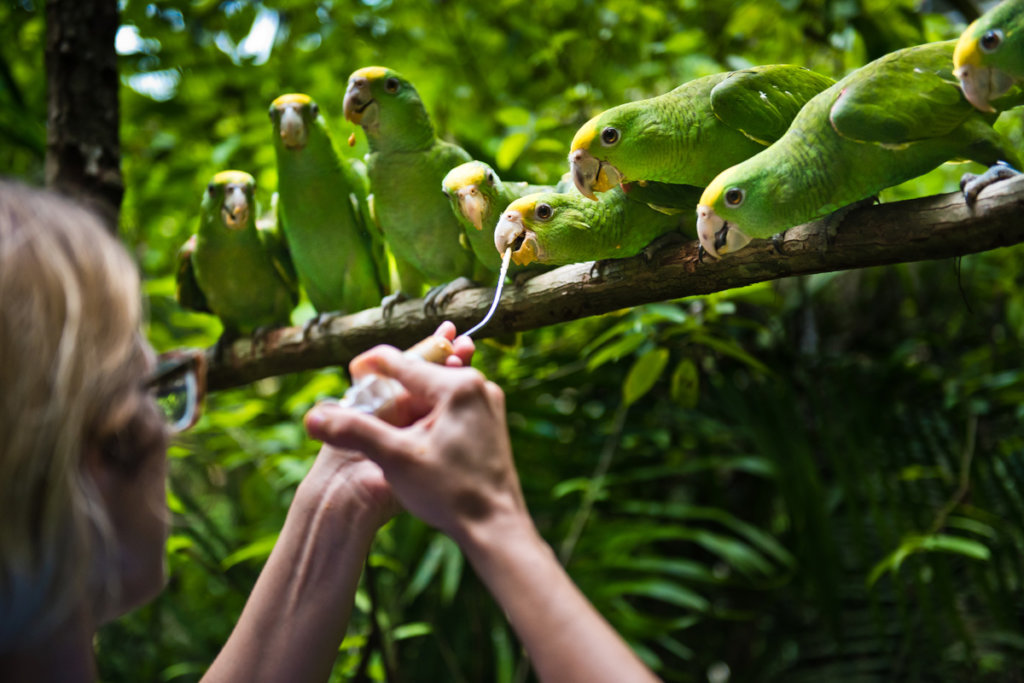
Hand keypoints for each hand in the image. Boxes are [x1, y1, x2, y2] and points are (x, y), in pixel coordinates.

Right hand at [304, 324, 525, 541]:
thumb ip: (354, 431)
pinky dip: (428, 413)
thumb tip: (312, 417)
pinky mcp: (491, 421)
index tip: (349, 379)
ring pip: (435, 390)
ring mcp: (488, 403)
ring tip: (386, 422)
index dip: (368, 368)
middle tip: (363, 403)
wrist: (496, 526)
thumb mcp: (394, 459)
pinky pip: (451, 405)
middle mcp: (477, 385)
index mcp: (456, 386)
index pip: (400, 361)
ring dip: (409, 402)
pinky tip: (414, 436)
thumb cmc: (449, 492)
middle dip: (389, 386)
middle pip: (419, 374)